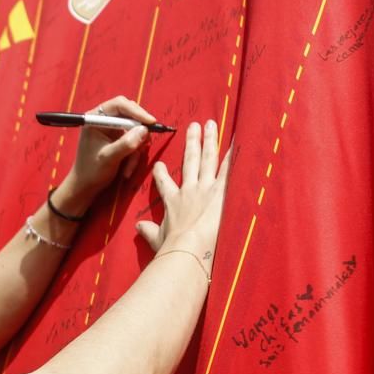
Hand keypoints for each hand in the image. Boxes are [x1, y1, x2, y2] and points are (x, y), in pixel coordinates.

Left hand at [67, 95, 155, 196]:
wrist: (85, 186)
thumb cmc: (91, 171)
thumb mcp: (108, 158)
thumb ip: (126, 144)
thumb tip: (144, 130)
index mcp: (95, 119)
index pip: (119, 105)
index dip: (136, 111)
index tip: (151, 122)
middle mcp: (104, 120)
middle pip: (130, 114)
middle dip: (138, 131)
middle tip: (145, 144)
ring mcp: (112, 130)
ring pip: (135, 130)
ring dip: (136, 148)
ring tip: (129, 166)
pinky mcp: (118, 139)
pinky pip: (134, 141)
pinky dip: (134, 154)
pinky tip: (127, 169)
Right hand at [136, 120, 232, 273]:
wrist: (187, 248)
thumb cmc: (172, 247)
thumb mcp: (157, 239)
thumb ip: (149, 231)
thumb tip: (138, 227)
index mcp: (172, 201)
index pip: (164, 182)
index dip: (161, 172)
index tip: (159, 164)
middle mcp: (188, 190)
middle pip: (190, 161)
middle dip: (192, 142)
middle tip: (193, 126)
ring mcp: (205, 189)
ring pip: (207, 159)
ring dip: (209, 141)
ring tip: (210, 125)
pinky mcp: (220, 192)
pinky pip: (227, 171)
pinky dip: (232, 158)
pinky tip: (235, 144)